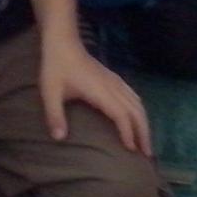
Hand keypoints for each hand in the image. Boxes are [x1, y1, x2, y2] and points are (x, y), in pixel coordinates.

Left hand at [40, 37, 152, 154]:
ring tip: (145, 141)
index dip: (128, 132)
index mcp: (100, 92)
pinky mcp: (114, 79)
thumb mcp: (50, 92)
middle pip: (136, 111)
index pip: (121, 115)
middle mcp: (113, 87)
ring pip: (138, 104)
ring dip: (144, 123)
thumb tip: (59, 139)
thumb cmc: (56, 67)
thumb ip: (54, 115)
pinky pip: (134, 96)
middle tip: (147, 153)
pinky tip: (138, 119)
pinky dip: (140, 111)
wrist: (63, 42)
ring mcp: (116, 82)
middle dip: (144, 133)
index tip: (130, 150)